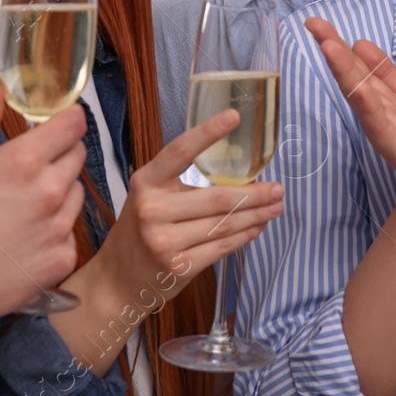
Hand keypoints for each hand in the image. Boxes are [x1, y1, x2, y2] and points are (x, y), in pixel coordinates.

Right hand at [0, 70, 86, 327]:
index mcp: (25, 162)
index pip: (74, 124)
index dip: (65, 122)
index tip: (53, 127)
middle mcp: (51, 193)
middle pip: (77, 156)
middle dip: (57, 156)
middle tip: (23, 173)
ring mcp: (60, 229)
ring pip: (75, 195)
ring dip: (57, 195)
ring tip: (17, 212)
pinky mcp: (63, 260)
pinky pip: (69, 234)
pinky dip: (52, 234)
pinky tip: (20, 241)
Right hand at [97, 109, 283, 301]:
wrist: (117, 279)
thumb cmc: (141, 229)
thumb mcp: (149, 197)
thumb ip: (181, 183)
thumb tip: (238, 174)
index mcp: (146, 182)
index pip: (180, 151)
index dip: (208, 132)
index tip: (234, 116)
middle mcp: (153, 209)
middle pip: (217, 198)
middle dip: (255, 193)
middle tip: (278, 188)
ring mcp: (164, 240)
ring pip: (225, 224)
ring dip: (257, 215)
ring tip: (275, 206)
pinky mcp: (178, 266)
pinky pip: (222, 246)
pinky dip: (246, 235)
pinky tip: (258, 226)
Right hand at [305, 17, 395, 209]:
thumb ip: (383, 72)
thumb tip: (358, 43)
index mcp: (378, 97)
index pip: (354, 65)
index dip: (336, 43)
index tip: (316, 22)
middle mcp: (375, 110)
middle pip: (351, 74)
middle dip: (332, 48)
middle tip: (313, 23)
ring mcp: (382, 126)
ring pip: (359, 93)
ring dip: (344, 70)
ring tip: (328, 45)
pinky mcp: (395, 144)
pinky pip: (378, 121)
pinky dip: (367, 104)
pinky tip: (358, 88)